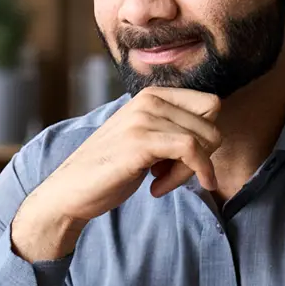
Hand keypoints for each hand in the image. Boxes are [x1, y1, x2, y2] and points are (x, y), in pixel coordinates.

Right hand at [11, 88, 220, 261]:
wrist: (70, 190)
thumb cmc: (110, 169)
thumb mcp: (146, 139)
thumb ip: (173, 129)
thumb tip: (214, 134)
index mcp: (152, 95)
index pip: (210, 105)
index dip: (206, 137)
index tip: (183, 160)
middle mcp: (149, 100)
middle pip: (212, 123)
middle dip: (202, 156)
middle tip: (172, 175)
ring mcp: (144, 118)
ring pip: (204, 140)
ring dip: (189, 171)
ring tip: (160, 183)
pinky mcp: (141, 141)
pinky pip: (192, 151)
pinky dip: (188, 175)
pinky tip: (158, 189)